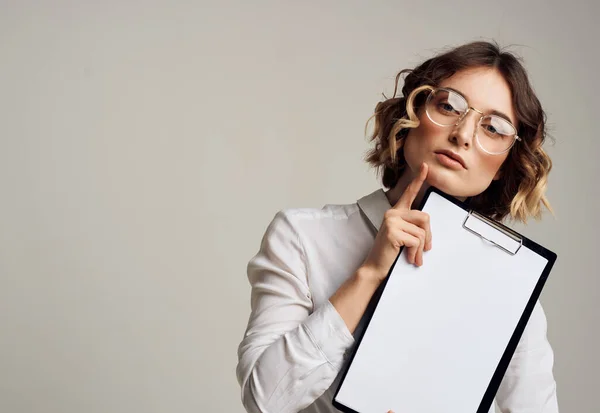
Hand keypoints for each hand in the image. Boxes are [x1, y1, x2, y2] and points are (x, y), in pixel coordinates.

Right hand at [360, 162, 431, 282]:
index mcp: (395, 213)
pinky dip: (415, 253)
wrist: (375, 268)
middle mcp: (392, 213)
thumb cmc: (389, 254)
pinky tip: (408, 257)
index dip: (419, 180)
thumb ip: (412, 228)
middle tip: (423, 250)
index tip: (426, 167)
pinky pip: (416, 241)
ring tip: (412, 256)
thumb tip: (428, 230)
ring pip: (422, 232)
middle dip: (428, 236)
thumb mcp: (402, 237)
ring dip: (420, 248)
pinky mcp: (393, 231)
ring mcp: (391, 221)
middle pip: (425, 217)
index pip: (409, 193)